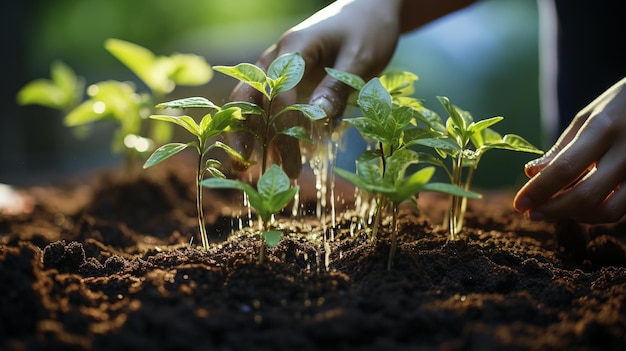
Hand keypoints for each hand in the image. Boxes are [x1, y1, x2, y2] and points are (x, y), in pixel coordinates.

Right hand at [228, 0, 403, 177]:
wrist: (368, 9)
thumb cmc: (368, 30)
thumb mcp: (361, 58)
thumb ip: (337, 87)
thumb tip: (316, 119)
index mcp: (294, 49)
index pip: (278, 94)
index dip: (282, 131)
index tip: (292, 164)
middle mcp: (277, 57)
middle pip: (248, 97)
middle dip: (244, 133)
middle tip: (247, 168)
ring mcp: (277, 67)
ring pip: (251, 102)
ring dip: (250, 134)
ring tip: (253, 168)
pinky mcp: (286, 79)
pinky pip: (267, 105)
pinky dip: (265, 128)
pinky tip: (275, 153)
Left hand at [514, 77, 625, 222]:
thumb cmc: (617, 108)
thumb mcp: (586, 118)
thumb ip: (561, 149)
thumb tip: (531, 175)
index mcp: (604, 128)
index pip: (565, 167)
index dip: (539, 190)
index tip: (519, 204)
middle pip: (586, 194)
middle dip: (552, 209)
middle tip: (532, 213)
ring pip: (608, 210)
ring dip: (574, 216)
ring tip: (552, 210)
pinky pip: (621, 209)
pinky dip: (595, 214)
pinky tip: (576, 207)